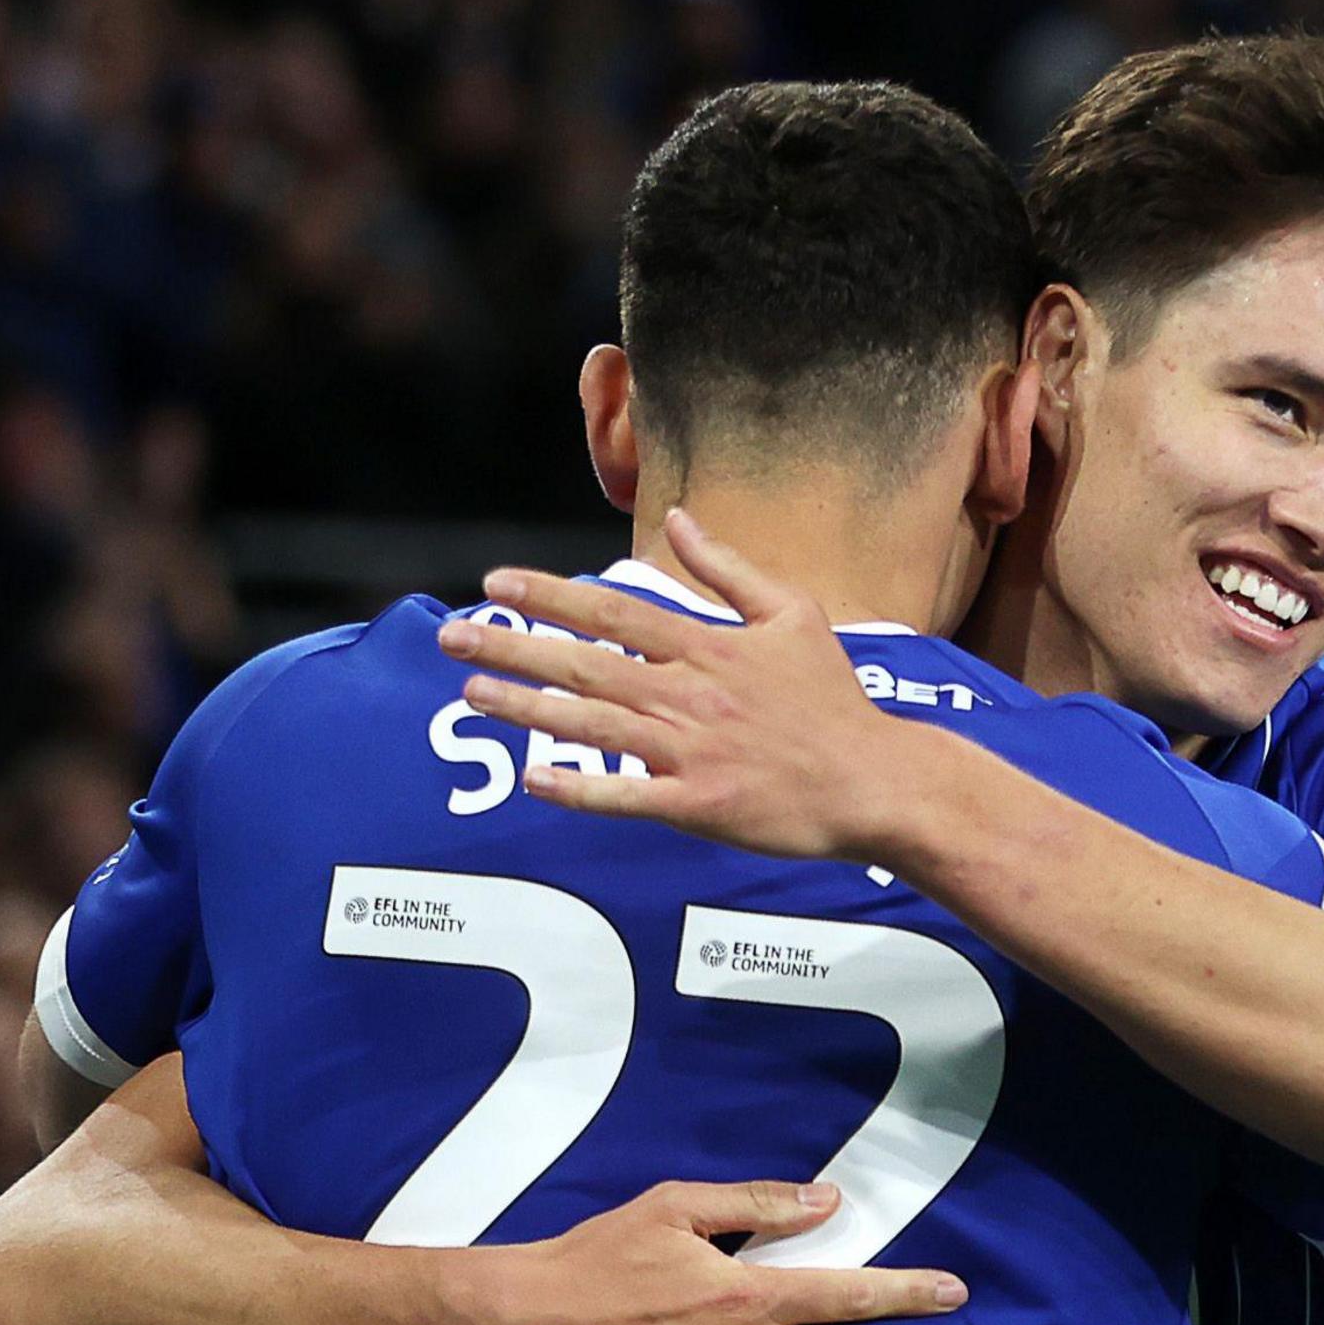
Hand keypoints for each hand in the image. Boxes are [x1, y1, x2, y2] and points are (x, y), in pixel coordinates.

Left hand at [434, 507, 935, 863]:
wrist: (873, 781)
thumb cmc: (832, 700)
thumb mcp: (793, 614)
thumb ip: (728, 568)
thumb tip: (680, 518)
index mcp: (708, 647)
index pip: (613, 610)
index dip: (549, 595)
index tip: (496, 583)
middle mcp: (690, 695)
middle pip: (586, 663)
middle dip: (512, 646)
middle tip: (450, 636)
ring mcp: (692, 753)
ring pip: (593, 725)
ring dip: (527, 709)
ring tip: (473, 693)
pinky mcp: (699, 806)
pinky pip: (627, 796)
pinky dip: (580, 788)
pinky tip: (533, 780)